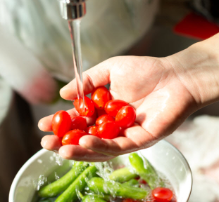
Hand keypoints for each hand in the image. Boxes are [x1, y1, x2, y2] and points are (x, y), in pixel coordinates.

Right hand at [38, 55, 198, 160]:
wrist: (175, 76)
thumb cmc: (147, 70)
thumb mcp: (111, 69)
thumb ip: (88, 81)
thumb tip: (63, 93)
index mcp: (105, 110)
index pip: (80, 120)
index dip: (62, 124)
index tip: (43, 125)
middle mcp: (114, 125)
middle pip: (86, 137)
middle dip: (65, 142)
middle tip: (46, 143)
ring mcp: (126, 134)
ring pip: (100, 147)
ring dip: (80, 149)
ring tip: (60, 149)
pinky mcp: (141, 140)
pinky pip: (118, 146)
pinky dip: (101, 145)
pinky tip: (84, 141)